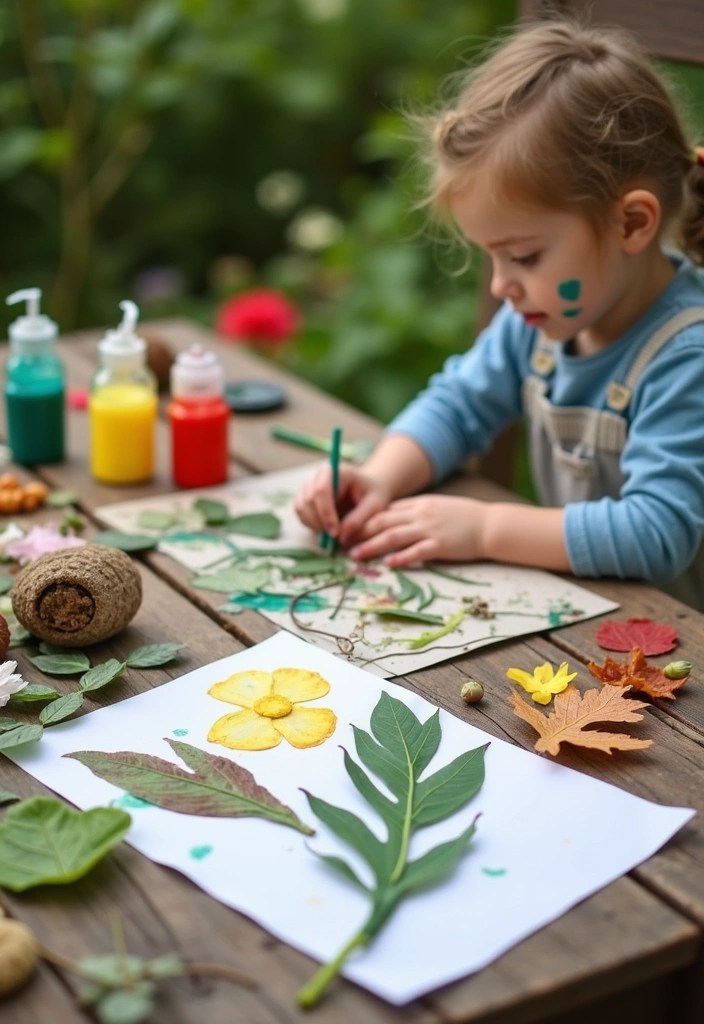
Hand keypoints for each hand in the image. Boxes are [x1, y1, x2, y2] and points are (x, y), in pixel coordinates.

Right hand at [293, 464, 393, 546]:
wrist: (368, 489)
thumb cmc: (374, 494)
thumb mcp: (374, 506)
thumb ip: (358, 520)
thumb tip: (341, 537)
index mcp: (336, 472)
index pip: (321, 490)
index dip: (325, 513)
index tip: (335, 533)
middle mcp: (319, 475)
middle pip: (308, 499)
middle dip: (319, 522)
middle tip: (333, 538)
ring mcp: (309, 485)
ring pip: (301, 506)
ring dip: (313, 524)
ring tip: (331, 534)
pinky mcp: (305, 496)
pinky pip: (300, 512)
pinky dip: (310, 524)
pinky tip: (325, 529)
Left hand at [348, 494, 489, 566]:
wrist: (489, 525)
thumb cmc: (463, 517)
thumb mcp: (436, 506)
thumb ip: (414, 510)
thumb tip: (390, 517)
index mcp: (418, 504)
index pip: (384, 510)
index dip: (363, 520)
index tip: (347, 529)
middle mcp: (420, 515)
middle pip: (383, 522)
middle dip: (360, 532)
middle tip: (342, 543)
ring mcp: (430, 529)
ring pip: (394, 536)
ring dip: (372, 546)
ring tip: (355, 555)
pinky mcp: (441, 545)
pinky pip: (417, 552)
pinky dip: (401, 557)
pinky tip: (388, 563)